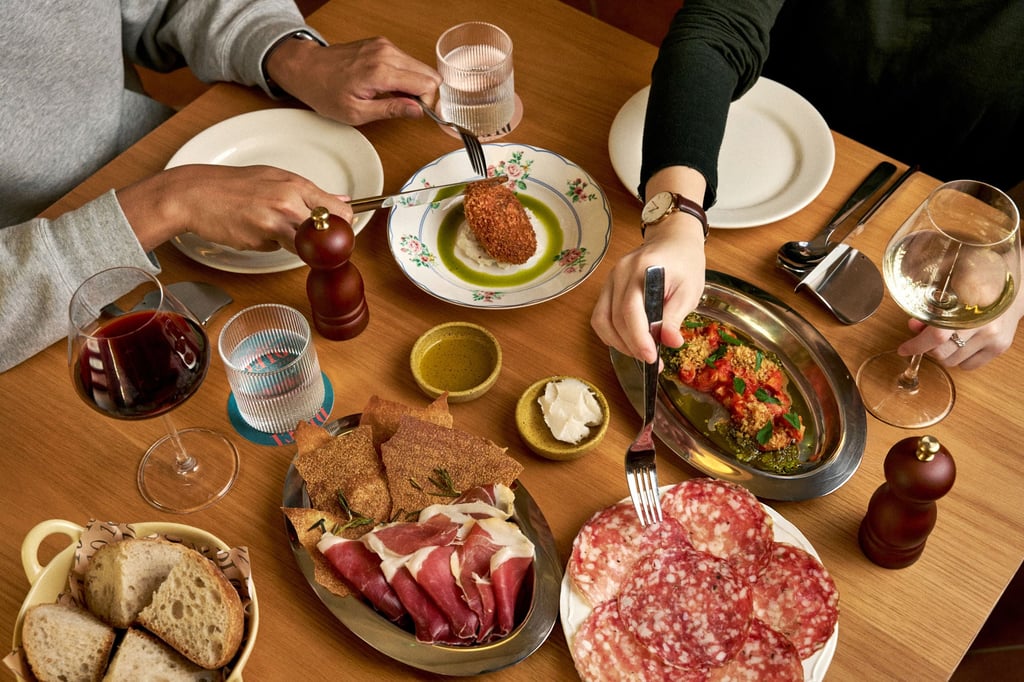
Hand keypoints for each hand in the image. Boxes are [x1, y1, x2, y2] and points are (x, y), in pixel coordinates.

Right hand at [117, 164, 352, 252]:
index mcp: (296, 185)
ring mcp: (273, 223)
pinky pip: (276, 250)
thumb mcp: (275, 177)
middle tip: (312, 239)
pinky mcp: (259, 241)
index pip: (339, 211)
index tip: (341, 232)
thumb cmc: (234, 185)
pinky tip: (254, 230)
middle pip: (324, 234)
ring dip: (295, 245)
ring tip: (274, 228)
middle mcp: (288, 203)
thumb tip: (343, 201)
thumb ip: (310, 192)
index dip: (343, 226)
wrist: (195, 194)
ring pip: (302, 247)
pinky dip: (271, 245)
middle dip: (321, 241)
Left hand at [266, 36, 441, 124]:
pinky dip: (404, 74)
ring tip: (393, 96)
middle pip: (428, 74)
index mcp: (380, 72)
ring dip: (414, 84)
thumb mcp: (357, 112)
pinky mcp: (382, 44)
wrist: (307, 68)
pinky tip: (388, 84)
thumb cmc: (326, 92)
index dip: (426, 102)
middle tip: (407, 106)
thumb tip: (417, 110)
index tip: (416, 112)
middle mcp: (385, 53)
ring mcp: (384, 46)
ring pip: (420, 67)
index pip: (426, 84)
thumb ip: (391, 110)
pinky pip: (407, 61)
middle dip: (424, 93)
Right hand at [591, 215, 706, 363]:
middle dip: (632, 346)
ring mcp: (610, 279)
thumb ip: (675, 317)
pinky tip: (628, 341)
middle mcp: (620, 273)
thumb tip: (670, 342)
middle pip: (615, 318)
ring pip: (602, 320)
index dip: (638, 338)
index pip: (631, 310)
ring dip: (619, 343)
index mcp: (643, 269)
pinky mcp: (607, 287)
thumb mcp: (689, 290)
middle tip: (652, 361)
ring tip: (641, 353)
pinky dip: (611, 334)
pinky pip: (600, 316)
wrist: (673, 239)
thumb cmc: (684, 262)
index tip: (651, 358)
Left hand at [899, 295, 1023, 369]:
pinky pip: (968, 366)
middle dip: (927, 347)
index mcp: (968, 305)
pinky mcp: (1000, 347)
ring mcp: (993, 337)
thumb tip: (913, 326)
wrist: (1014, 287)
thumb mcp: (950, 286)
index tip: (903, 349)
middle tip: (925, 336)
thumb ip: (930, 308)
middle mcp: (983, 324)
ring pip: (953, 362)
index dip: (916, 345)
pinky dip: (959, 358)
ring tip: (945, 337)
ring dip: (943, 353)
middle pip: (942, 353)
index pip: (937, 336)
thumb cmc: (978, 283)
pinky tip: (961, 343)